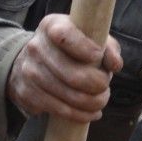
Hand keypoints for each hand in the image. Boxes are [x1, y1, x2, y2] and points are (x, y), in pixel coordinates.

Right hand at [7, 14, 122, 121]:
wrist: (33, 61)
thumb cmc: (71, 47)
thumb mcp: (90, 38)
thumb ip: (108, 47)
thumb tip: (115, 65)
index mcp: (51, 25)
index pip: (64, 36)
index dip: (85, 48)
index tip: (98, 57)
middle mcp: (36, 46)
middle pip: (72, 74)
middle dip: (97, 85)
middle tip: (105, 87)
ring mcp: (28, 71)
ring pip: (67, 95)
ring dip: (91, 102)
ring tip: (101, 101)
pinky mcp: (27, 93)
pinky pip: (58, 109)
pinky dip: (79, 115)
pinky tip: (90, 113)